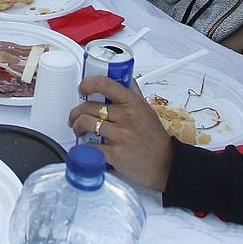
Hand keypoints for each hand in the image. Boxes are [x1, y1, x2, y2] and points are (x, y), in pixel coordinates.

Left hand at [69, 75, 173, 190]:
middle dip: (76, 112)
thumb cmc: (156, 139)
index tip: (82, 89)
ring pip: (85, 123)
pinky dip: (84, 146)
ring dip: (76, 126)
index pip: (105, 84)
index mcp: (133, 103)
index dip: (87, 84)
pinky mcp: (114, 154)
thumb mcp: (147, 110)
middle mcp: (126, 117)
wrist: (167, 165)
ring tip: (78, 129)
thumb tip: (124, 78)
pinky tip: (87, 146)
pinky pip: (89, 146)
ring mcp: (120, 135)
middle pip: (88, 106)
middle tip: (75, 116)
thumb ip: (134, 93)